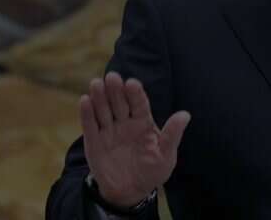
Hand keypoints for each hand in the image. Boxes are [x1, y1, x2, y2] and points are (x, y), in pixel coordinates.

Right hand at [80, 72, 190, 207]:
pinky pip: (90, 126)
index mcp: (143, 121)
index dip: (135, 93)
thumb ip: (172, 135)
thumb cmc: (152, 171)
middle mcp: (125, 122)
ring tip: (96, 83)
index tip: (132, 83)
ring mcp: (109, 130)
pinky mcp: (94, 142)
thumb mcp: (166, 155)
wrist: (131, 192)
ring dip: (99, 97)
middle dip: (116, 90)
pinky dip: (86, 113)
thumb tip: (186, 115)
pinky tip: (84, 100)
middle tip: (112, 77)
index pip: (139, 103)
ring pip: (103, 110)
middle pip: (120, 102)